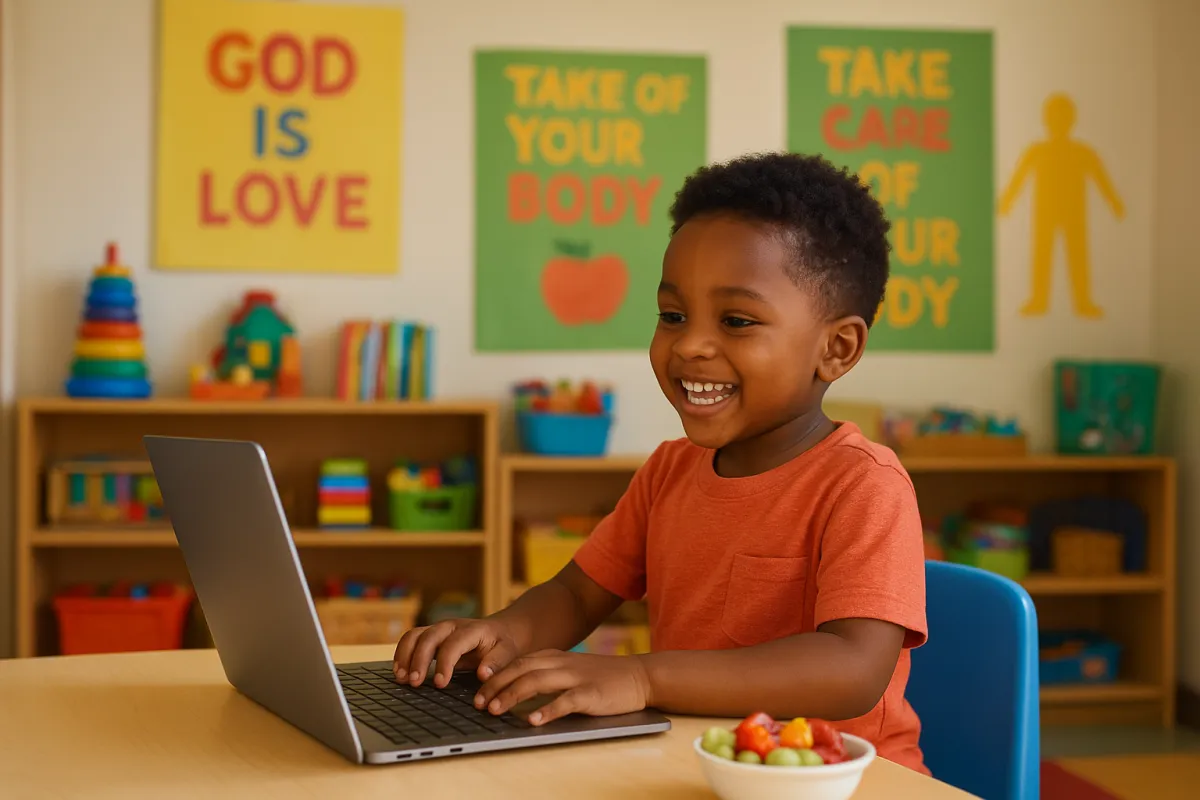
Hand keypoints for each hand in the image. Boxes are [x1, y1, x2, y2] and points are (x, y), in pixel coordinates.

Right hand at [393, 618, 521, 687]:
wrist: (502, 631)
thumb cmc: (504, 645)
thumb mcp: (508, 652)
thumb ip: (497, 663)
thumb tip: (483, 674)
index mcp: (472, 630)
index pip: (453, 644)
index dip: (444, 663)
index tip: (440, 684)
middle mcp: (451, 626)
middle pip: (428, 637)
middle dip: (418, 660)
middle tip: (414, 683)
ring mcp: (439, 629)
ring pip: (414, 636)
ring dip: (405, 656)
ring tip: (401, 678)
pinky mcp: (431, 636)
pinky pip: (411, 640)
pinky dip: (402, 654)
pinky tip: (400, 672)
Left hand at [474, 650, 651, 725]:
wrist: (639, 676)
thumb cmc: (603, 677)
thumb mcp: (571, 669)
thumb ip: (548, 674)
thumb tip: (517, 688)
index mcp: (555, 657)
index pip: (518, 663)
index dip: (495, 676)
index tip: (477, 692)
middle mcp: (562, 664)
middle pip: (521, 670)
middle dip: (496, 686)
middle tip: (478, 703)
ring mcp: (576, 677)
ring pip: (536, 682)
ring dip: (512, 696)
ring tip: (495, 710)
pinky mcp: (591, 693)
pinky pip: (565, 701)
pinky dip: (547, 710)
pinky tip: (533, 720)